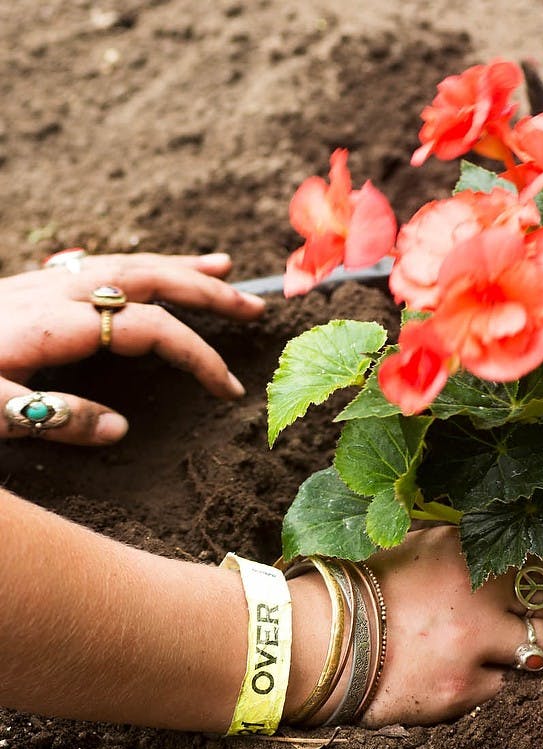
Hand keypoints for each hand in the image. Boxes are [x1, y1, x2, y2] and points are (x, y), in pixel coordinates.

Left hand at [0, 251, 264, 444]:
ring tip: (223, 268)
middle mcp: (54, 293)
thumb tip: (121, 430)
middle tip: (255, 306)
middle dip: (207, 291)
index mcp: (53, 323)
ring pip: (127, 263)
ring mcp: (40, 284)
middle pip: (149, 279)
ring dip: (179, 268)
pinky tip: (147, 272)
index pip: (149, 329)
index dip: (196, 354)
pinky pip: (98, 266)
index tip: (227, 387)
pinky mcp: (27, 288)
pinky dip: (137, 267)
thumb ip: (57, 417)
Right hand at [360, 527, 542, 726]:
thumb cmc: (367, 589)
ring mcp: (475, 645)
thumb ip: (478, 554)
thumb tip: (537, 564)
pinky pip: (500, 686)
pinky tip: (495, 672)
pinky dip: (502, 678)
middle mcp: (480, 593)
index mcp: (471, 551)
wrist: (317, 640)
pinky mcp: (464, 691)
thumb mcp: (425, 550)